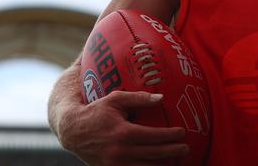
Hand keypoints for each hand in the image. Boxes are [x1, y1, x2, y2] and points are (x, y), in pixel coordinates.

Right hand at [58, 90, 188, 165]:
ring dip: (162, 165)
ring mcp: (115, 164)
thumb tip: (161, 98)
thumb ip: (139, 98)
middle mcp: (120, 151)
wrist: (72, 131)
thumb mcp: (116, 99)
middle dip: (172, 152)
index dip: (170, 135)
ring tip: (176, 161)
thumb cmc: (96, 111)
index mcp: (123, 132)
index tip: (182, 132)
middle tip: (186, 148)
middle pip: (153, 154)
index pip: (153, 136)